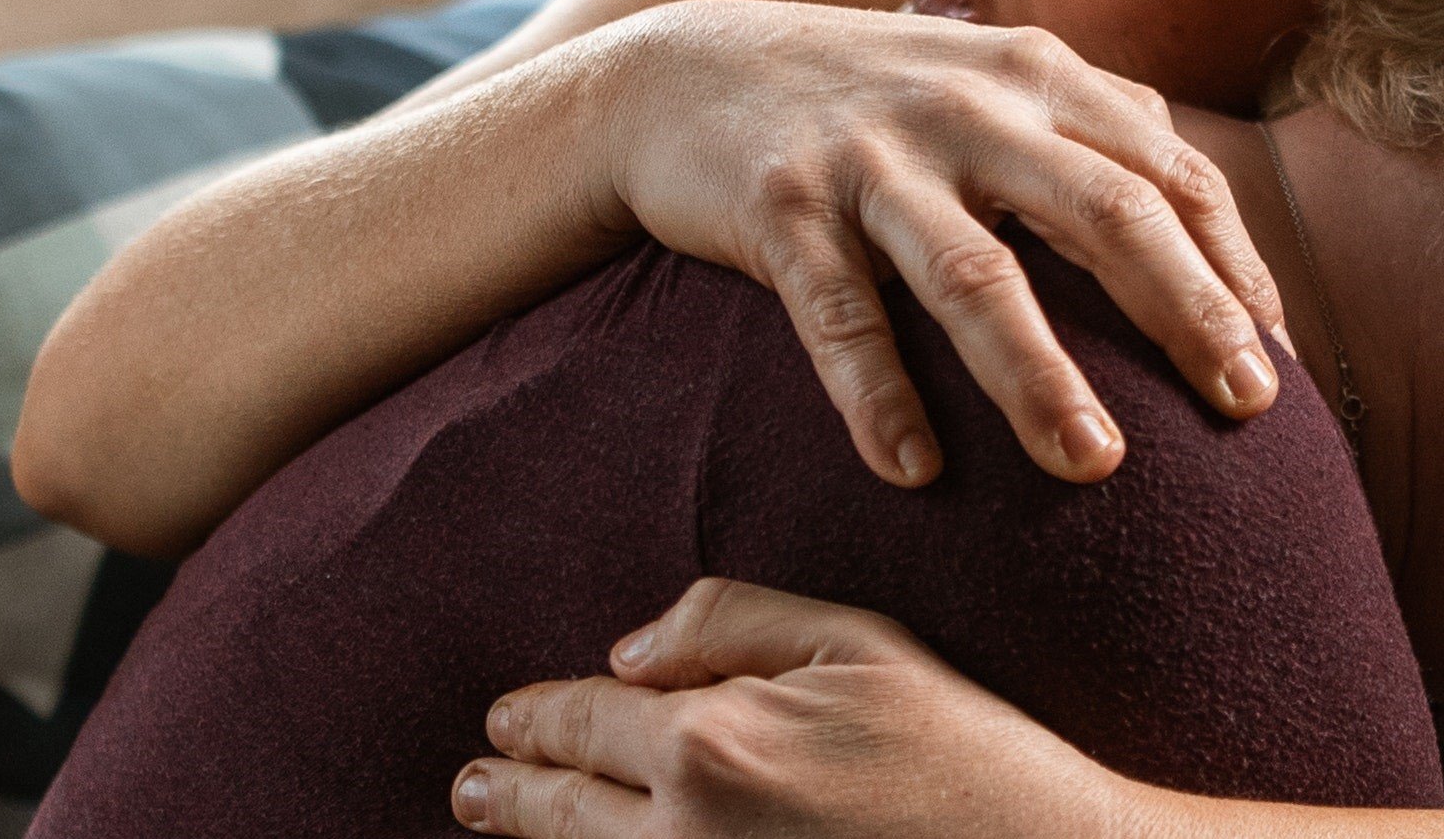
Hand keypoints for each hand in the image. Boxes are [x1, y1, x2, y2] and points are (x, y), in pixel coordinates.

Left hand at [452, 579, 1148, 837]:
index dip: (532, 722)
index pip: (582, 726)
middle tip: (472, 786)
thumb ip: (727, 625)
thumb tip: (624, 655)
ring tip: (497, 828)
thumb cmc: (971, 758)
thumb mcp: (857, 646)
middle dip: (509, 794)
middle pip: (562, 816)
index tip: (502, 724)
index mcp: (711, 746)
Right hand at [572, 1, 1283, 484]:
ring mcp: (868, 153)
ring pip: (974, 272)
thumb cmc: (863, 97)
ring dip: (1038, 375)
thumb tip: (1220, 228)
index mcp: (1032, 74)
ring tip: (1095, 464)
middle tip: (1248, 409)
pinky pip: (839, 314)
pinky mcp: (779, 203)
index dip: (1233, 266)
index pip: (1168, 170)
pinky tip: (914, 470)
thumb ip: (1090, 129)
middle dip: (1186, 313)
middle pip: (1104, 211)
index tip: (1277, 362)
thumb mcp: (982, 77)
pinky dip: (878, 394)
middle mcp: (963, 104)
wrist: (679, 73)